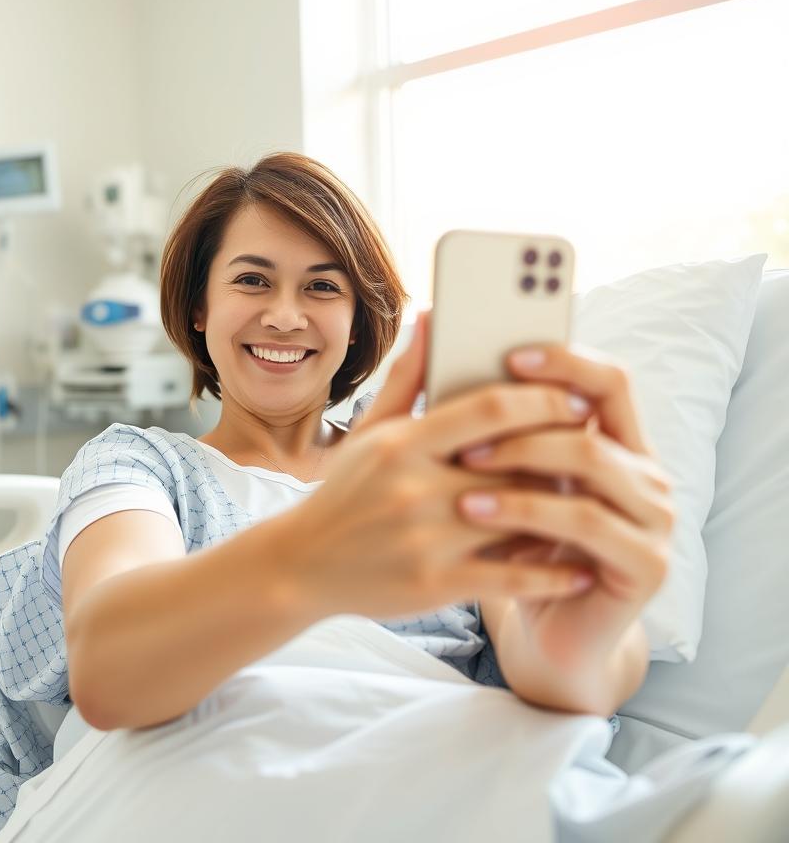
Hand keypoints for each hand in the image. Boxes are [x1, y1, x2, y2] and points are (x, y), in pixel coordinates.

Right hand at [267, 310, 601, 623]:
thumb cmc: (344, 493)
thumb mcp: (370, 431)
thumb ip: (409, 377)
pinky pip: (512, 576)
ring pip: (520, 519)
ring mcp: (425, 537)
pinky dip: (553, 572)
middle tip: (599, 450)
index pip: (489, 408)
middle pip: (515, 461)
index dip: (542, 401)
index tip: (575, 402)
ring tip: (595, 505)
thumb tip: (431, 314)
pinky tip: (581, 567)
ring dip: (565, 513)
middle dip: (564, 454)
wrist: (301, 566)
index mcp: (402, 442)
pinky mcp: (434, 584)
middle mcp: (414, 485)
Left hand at [455, 344, 674, 668]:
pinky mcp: (647, 564)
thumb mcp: (499, 479)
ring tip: (461, 474)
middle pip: (595, 413)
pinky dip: (529, 513)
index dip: (565, 360)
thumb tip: (436, 331)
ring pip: (590, 463)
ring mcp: (653, 517)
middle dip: (525, 417)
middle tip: (465, 434)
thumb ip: (478, 416)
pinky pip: (588, 524)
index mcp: (616, 441)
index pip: (607, 378)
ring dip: (521, 462)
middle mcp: (644, 471)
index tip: (508, 354)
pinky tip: (478, 514)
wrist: (548, 631)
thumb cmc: (516, 546)